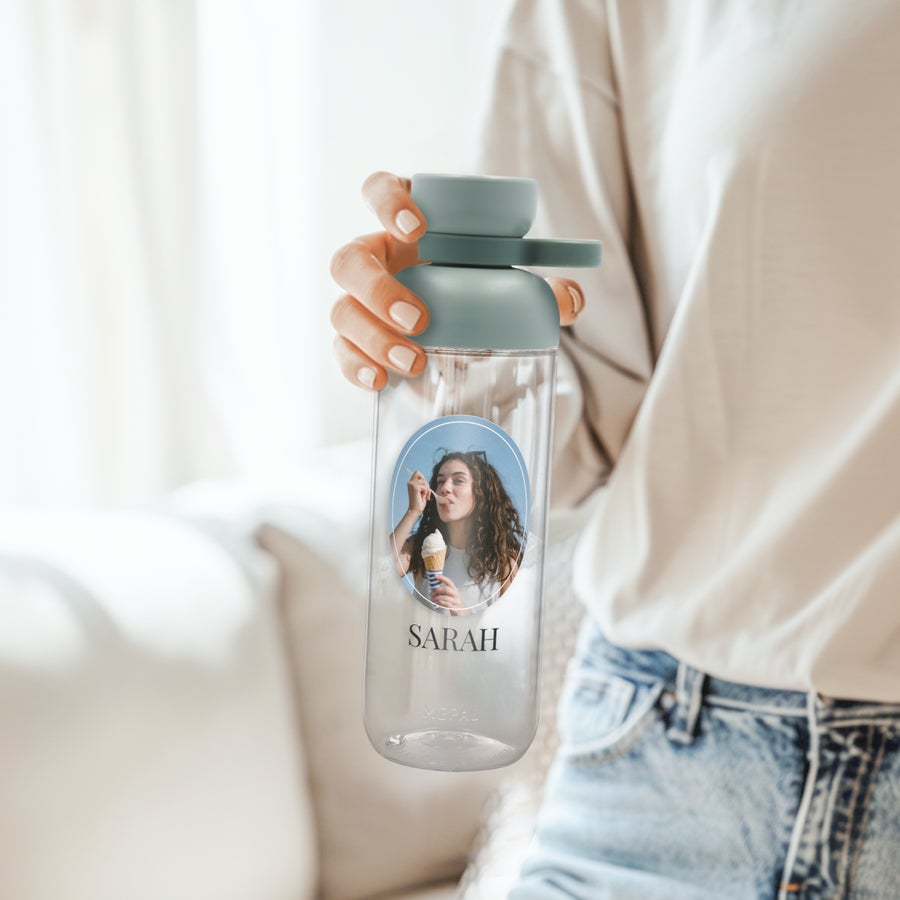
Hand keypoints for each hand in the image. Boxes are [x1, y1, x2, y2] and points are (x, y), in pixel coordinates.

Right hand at [330, 171, 586, 390]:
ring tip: (415, 361)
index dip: (388, 203)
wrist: (461, 327)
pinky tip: (380, 381)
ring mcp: (360, 302)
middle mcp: (375, 258)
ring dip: (373, 337)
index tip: (417, 228)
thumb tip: (572, 300)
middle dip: (379, 290)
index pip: (379, 191)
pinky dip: (356, 367)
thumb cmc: (476, 287)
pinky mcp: (355, 341)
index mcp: (405, 224)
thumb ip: (542, 289)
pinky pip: (341, 351)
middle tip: (421, 319)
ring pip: (342, 310)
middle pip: (350, 260)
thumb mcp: (507, 282)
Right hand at [406, 469, 430, 514]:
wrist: (415, 509)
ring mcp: (412, 484)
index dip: (422, 478)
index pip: (417, 472)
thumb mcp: (421, 490)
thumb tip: (424, 479)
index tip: (423, 486)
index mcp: (411, 482)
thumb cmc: (419, 501)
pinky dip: (426, 493)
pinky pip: (425, 487)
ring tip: (423, 496)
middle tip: (424, 492)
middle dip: (426, 484)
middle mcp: (410, 482)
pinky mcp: (415, 487)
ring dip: (427, 490)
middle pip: (422, 476)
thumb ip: (422, 484)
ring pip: (425, 482)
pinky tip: (422, 497)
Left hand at [430, 574, 463, 613]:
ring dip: (437, 598)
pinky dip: (439, 603)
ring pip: (445, 597)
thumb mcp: (450, 594)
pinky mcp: (454, 607)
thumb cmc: (454, 602)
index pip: (449, 581)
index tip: (436, 576)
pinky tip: (436, 603)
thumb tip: (434, 588)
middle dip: (437, 590)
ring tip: (433, 599)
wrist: (460, 611)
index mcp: (454, 589)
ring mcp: (455, 601)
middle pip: (446, 589)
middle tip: (431, 593)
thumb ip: (444, 591)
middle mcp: (455, 594)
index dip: (442, 578)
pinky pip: (446, 604)